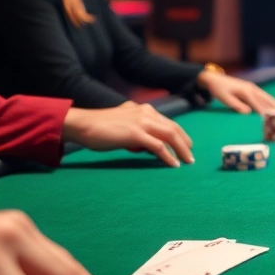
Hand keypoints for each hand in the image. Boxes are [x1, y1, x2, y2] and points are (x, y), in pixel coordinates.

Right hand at [63, 102, 193, 166]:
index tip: (187, 145)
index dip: (180, 134)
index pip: (169, 122)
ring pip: (170, 135)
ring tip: (187, 161)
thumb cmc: (100, 128)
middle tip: (191, 156)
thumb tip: (148, 147)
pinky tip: (173, 165)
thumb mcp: (124, 125)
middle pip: (174, 128)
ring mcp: (141, 122)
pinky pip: (158, 146)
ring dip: (181, 150)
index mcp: (144, 110)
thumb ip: (138, 132)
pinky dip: (168, 156)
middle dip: (185, 143)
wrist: (83, 125)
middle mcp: (146, 113)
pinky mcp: (135, 133)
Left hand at [197, 71, 274, 114]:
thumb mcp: (225, 99)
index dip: (265, 112)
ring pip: (265, 96)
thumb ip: (237, 105)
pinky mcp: (250, 87)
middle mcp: (251, 88)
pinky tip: (272, 103)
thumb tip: (248, 112)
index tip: (271, 119)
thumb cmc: (219, 90)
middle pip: (265, 99)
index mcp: (245, 92)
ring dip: (273, 102)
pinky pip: (262, 95)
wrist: (214, 79)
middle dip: (274, 106)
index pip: (257, 104)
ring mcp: (251, 87)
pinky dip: (268, 100)